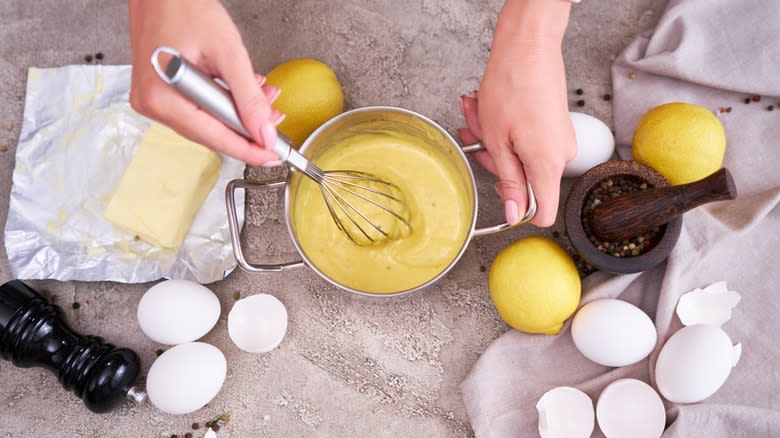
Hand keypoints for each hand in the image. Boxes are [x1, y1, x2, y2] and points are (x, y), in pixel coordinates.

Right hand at [128, 0, 281, 165]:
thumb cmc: (184, 7)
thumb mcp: (228, 53)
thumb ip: (249, 97)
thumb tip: (265, 132)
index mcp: (164, 98)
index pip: (216, 138)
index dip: (249, 149)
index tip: (273, 156)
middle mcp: (153, 105)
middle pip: (211, 133)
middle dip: (247, 127)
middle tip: (275, 121)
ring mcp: (154, 100)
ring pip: (207, 122)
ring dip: (237, 112)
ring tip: (263, 95)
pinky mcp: (160, 93)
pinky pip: (197, 109)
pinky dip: (222, 103)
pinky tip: (240, 91)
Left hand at [458, 0, 575, 226]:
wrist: (528, 46)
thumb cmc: (512, 85)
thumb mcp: (497, 141)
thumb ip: (509, 181)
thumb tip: (513, 213)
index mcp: (547, 165)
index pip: (543, 213)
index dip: (517, 209)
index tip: (498, 190)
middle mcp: (560, 155)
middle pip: (523, 179)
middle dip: (493, 158)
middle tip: (473, 135)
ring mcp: (559, 139)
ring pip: (519, 154)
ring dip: (493, 138)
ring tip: (477, 113)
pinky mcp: (555, 125)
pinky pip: (526, 138)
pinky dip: (505, 128)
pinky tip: (488, 109)